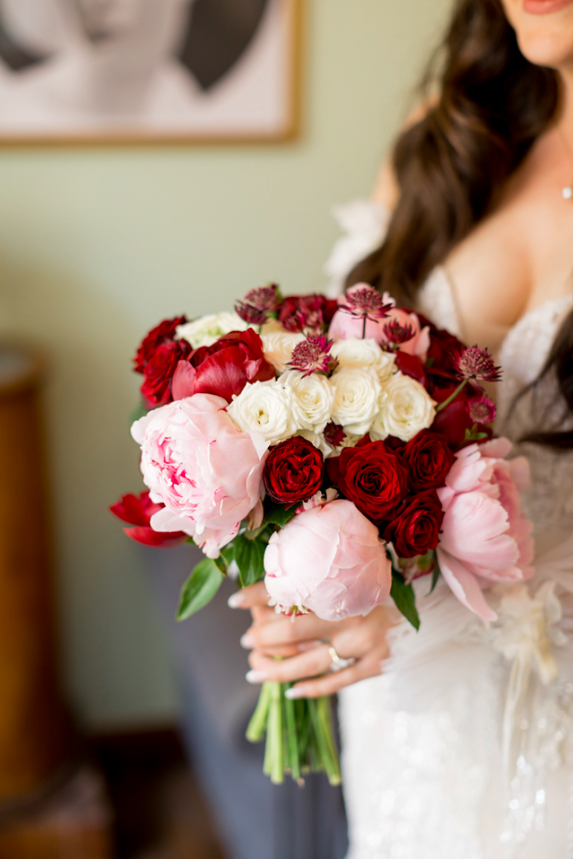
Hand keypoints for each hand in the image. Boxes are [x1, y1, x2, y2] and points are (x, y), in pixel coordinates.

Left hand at [229, 582, 395, 697]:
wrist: (437, 606)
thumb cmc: (392, 583)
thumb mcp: (359, 572)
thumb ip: (325, 577)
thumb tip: (278, 578)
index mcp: (345, 584)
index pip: (290, 590)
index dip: (258, 595)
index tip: (235, 601)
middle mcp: (352, 614)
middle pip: (291, 628)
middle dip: (262, 636)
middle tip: (247, 639)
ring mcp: (365, 643)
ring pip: (309, 662)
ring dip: (276, 669)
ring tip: (254, 672)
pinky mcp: (378, 665)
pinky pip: (337, 682)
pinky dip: (311, 689)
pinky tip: (289, 692)